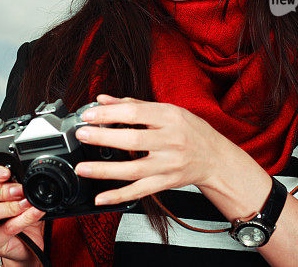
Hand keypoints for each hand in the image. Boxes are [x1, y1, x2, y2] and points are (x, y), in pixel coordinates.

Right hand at [0, 164, 44, 264]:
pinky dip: (25, 218)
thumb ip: (7, 182)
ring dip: (9, 205)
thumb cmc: (12, 214)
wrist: (25, 243)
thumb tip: (19, 174)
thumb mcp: (7, 192)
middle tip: (18, 189)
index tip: (5, 172)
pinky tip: (35, 211)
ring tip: (26, 201)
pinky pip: (6, 229)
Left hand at [74, 95, 232, 205]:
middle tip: (82, 135)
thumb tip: (103, 99)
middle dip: (103, 138)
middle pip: (133, 140)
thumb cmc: (190, 130)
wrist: (215, 158)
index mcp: (169, 117)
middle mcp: (170, 141)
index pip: (134, 114)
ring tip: (83, 168)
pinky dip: (118, 196)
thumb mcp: (167, 110)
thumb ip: (133, 105)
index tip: (88, 116)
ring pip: (133, 170)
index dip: (108, 114)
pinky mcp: (166, 183)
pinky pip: (139, 191)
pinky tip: (101, 197)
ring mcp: (168, 165)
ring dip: (104, 170)